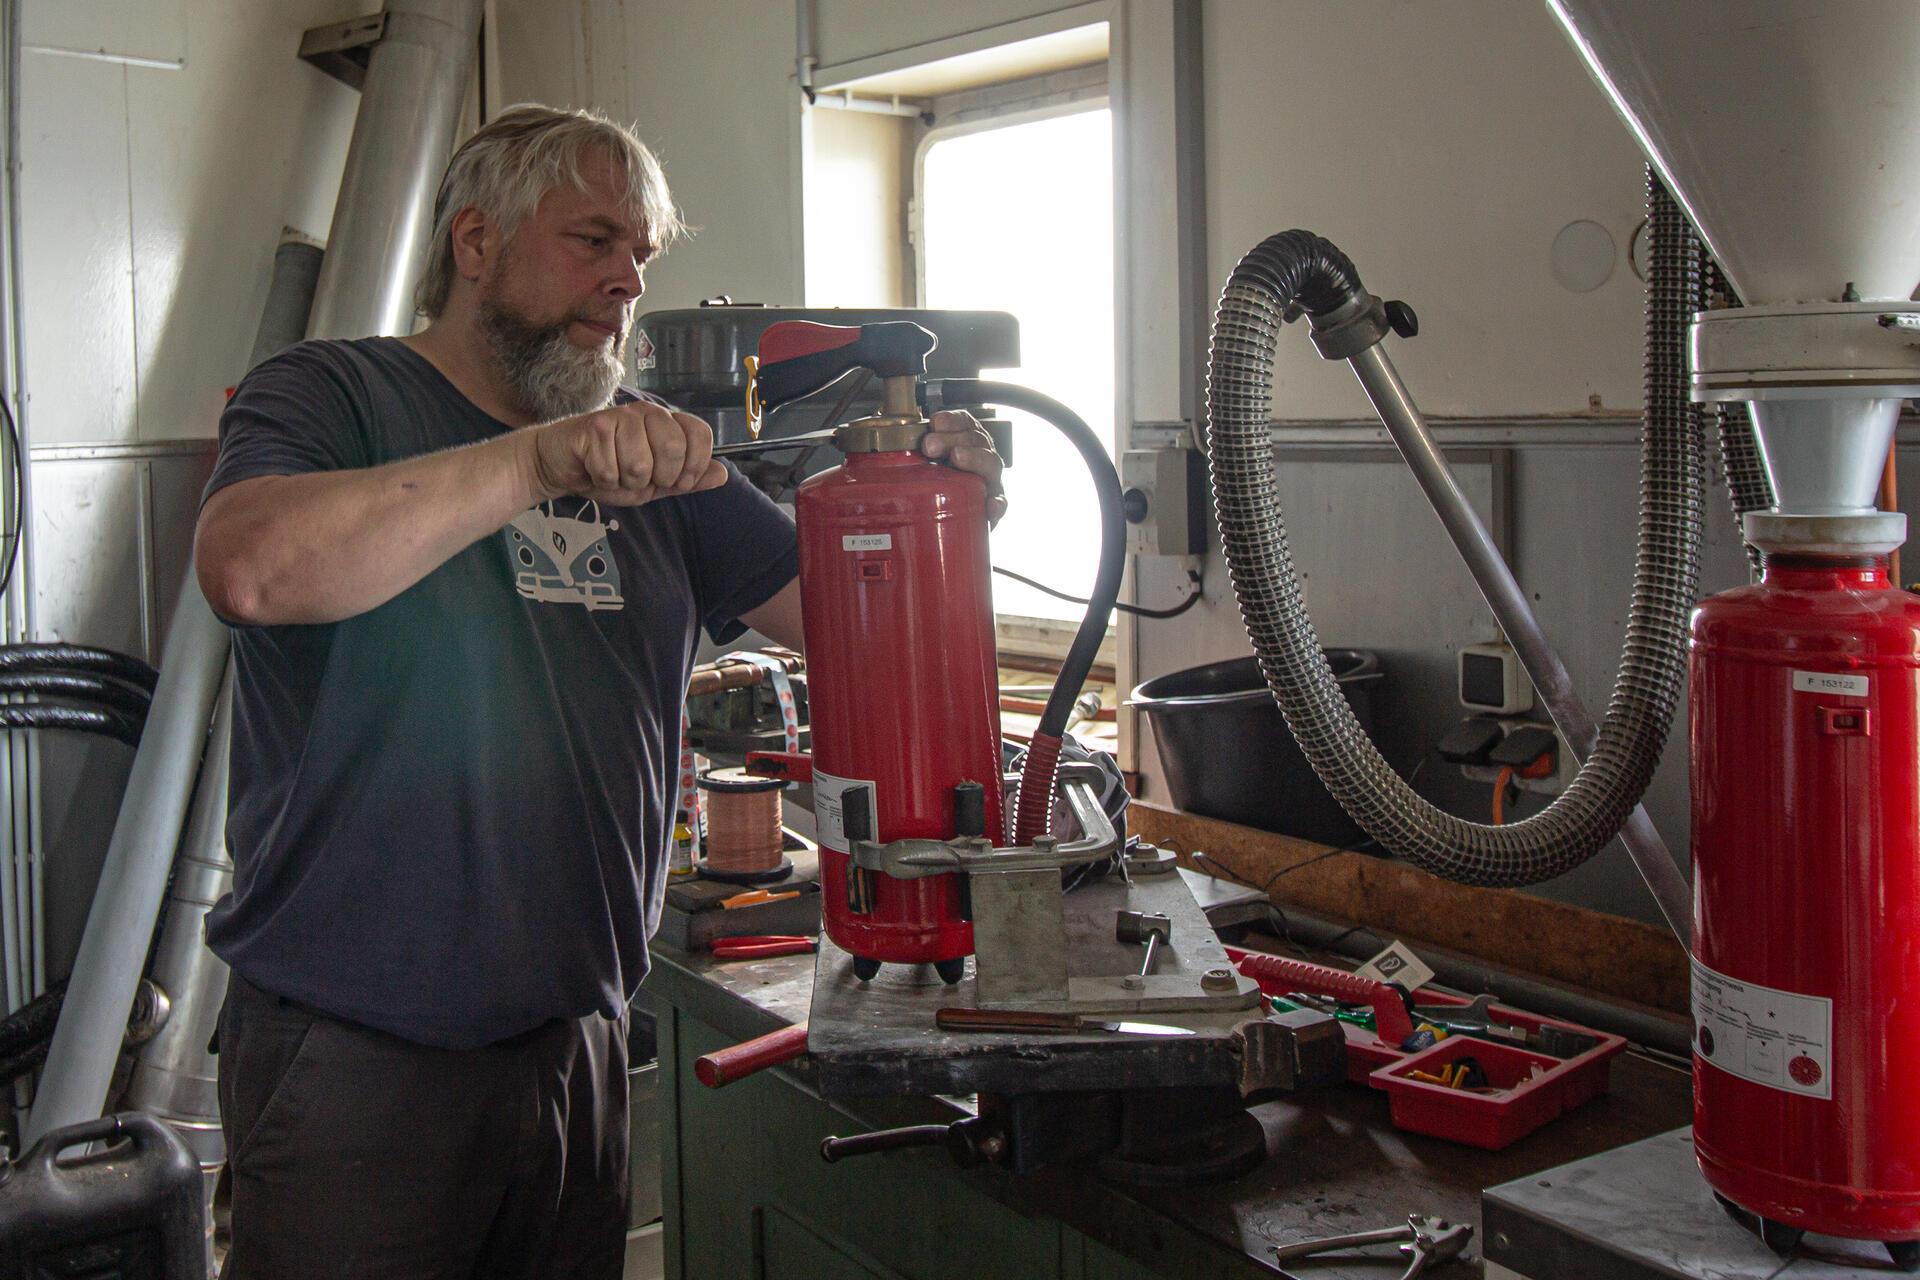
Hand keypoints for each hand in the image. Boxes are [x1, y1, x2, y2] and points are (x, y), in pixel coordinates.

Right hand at [526, 402, 727, 505]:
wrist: (560, 466)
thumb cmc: (607, 471)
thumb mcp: (654, 482)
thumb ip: (687, 480)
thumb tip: (723, 474)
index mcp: (666, 423)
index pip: (700, 434)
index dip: (693, 466)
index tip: (678, 481)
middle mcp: (647, 413)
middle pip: (673, 450)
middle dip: (656, 478)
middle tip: (637, 476)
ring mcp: (620, 416)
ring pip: (639, 465)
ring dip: (624, 481)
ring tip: (613, 471)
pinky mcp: (594, 426)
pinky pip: (610, 469)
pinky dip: (602, 480)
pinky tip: (594, 468)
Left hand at [920, 410, 1006, 524]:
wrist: (954, 513)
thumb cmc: (939, 479)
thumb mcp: (925, 461)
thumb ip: (914, 449)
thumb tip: (884, 440)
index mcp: (966, 439)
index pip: (963, 421)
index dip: (951, 420)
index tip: (935, 422)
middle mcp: (981, 454)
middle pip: (974, 439)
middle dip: (952, 438)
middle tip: (930, 446)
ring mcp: (989, 477)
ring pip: (990, 463)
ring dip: (973, 458)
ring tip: (956, 458)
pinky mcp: (993, 502)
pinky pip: (1000, 501)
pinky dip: (996, 503)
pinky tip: (989, 506)